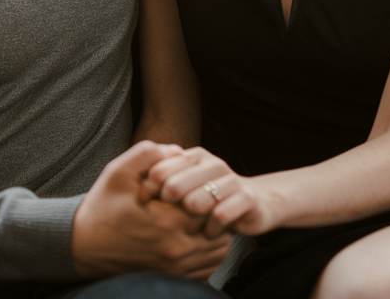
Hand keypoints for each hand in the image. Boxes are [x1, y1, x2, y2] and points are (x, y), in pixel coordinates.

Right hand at [71, 141, 231, 279]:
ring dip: (215, 230)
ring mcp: (176, 268)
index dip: (203, 188)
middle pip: (218, 226)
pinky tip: (196, 235)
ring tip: (199, 215)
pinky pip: (208, 267)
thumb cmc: (100, 208)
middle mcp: (175, 250)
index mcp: (166, 223)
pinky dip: (209, 251)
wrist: (81, 247)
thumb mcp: (117, 172)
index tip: (190, 183)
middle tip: (198, 197)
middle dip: (212, 209)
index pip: (208, 202)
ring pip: (218, 249)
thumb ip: (148, 153)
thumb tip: (179, 151)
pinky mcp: (173, 278)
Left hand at [144, 146, 276, 238]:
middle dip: (166, 208)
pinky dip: (210, 228)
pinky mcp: (246, 199)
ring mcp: (230, 180)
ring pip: (197, 201)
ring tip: (189, 228)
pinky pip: (220, 216)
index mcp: (192, 157)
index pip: (158, 170)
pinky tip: (208, 233)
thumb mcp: (187, 183)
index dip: (148, 194)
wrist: (254, 202)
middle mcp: (211, 164)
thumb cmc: (210, 196)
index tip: (146, 211)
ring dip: (188, 219)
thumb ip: (165, 180)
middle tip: (166, 222)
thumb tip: (135, 191)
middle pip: (174, 186)